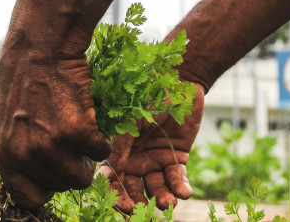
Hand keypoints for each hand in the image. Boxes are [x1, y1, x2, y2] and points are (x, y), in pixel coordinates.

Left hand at [0, 41, 111, 210]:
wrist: (40, 48)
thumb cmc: (22, 79)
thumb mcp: (4, 120)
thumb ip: (15, 150)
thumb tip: (31, 172)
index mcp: (4, 155)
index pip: (28, 199)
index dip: (46, 189)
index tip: (56, 177)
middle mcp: (25, 155)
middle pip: (60, 186)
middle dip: (71, 170)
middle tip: (75, 149)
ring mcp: (51, 145)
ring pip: (82, 176)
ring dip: (89, 160)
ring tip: (87, 140)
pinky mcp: (77, 131)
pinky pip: (101, 151)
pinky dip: (104, 141)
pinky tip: (96, 124)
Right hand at [98, 84, 203, 212]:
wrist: (177, 81)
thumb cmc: (147, 94)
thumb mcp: (129, 120)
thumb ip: (119, 147)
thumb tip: (105, 176)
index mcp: (120, 151)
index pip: (115, 179)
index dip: (117, 195)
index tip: (123, 206)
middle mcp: (136, 159)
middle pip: (135, 189)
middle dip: (139, 202)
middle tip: (144, 212)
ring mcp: (157, 159)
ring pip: (157, 187)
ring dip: (162, 198)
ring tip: (168, 204)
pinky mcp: (177, 157)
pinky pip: (178, 178)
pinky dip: (181, 187)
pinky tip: (184, 193)